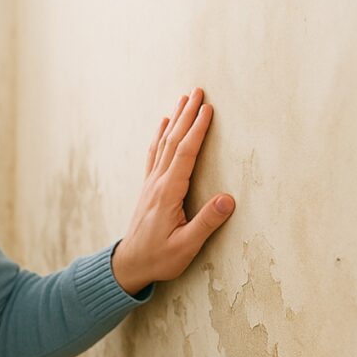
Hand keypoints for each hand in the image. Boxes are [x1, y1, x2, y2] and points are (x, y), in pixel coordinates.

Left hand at [111, 87, 234, 294]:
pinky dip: (161, 135)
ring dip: (175, 119)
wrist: (129, 265)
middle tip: (198, 91)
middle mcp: (157, 183)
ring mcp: (151, 184)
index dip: (198, 130)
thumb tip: (228, 199)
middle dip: (187, 115)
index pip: (185, 154)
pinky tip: (163, 124)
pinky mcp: (149, 188)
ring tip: (184, 99)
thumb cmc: (159, 258)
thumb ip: (206, 223)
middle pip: (174, 141)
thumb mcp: (186, 246)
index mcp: (168, 193)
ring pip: (164, 143)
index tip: (209, 109)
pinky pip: (155, 154)